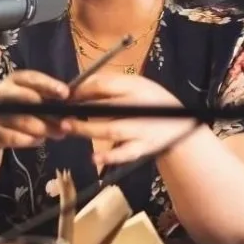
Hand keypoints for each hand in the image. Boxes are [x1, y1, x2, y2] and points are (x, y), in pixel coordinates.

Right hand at [0, 70, 69, 149]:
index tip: (66, 94)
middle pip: (22, 97)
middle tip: (64, 120)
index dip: (49, 84)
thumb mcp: (32, 98)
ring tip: (59, 134)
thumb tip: (73, 105)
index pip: (31, 78)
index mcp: (15, 80)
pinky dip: (30, 140)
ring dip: (43, 129)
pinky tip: (39, 140)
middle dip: (45, 109)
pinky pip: (14, 137)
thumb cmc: (19, 109)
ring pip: (21, 120)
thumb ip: (49, 99)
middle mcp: (2, 93)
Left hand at [66, 73, 193, 170]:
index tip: (67, 95)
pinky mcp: (143, 148)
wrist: (182, 128)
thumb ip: (110, 85)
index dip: (82, 90)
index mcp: (137, 87)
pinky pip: (126, 154)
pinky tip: (94, 158)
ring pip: (111, 130)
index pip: (105, 85)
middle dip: (81, 110)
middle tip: (62, 113)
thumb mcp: (136, 86)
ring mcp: (142, 130)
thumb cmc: (152, 103)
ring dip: (88, 130)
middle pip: (106, 108)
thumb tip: (77, 87)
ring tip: (68, 127)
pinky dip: (110, 156)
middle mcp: (140, 107)